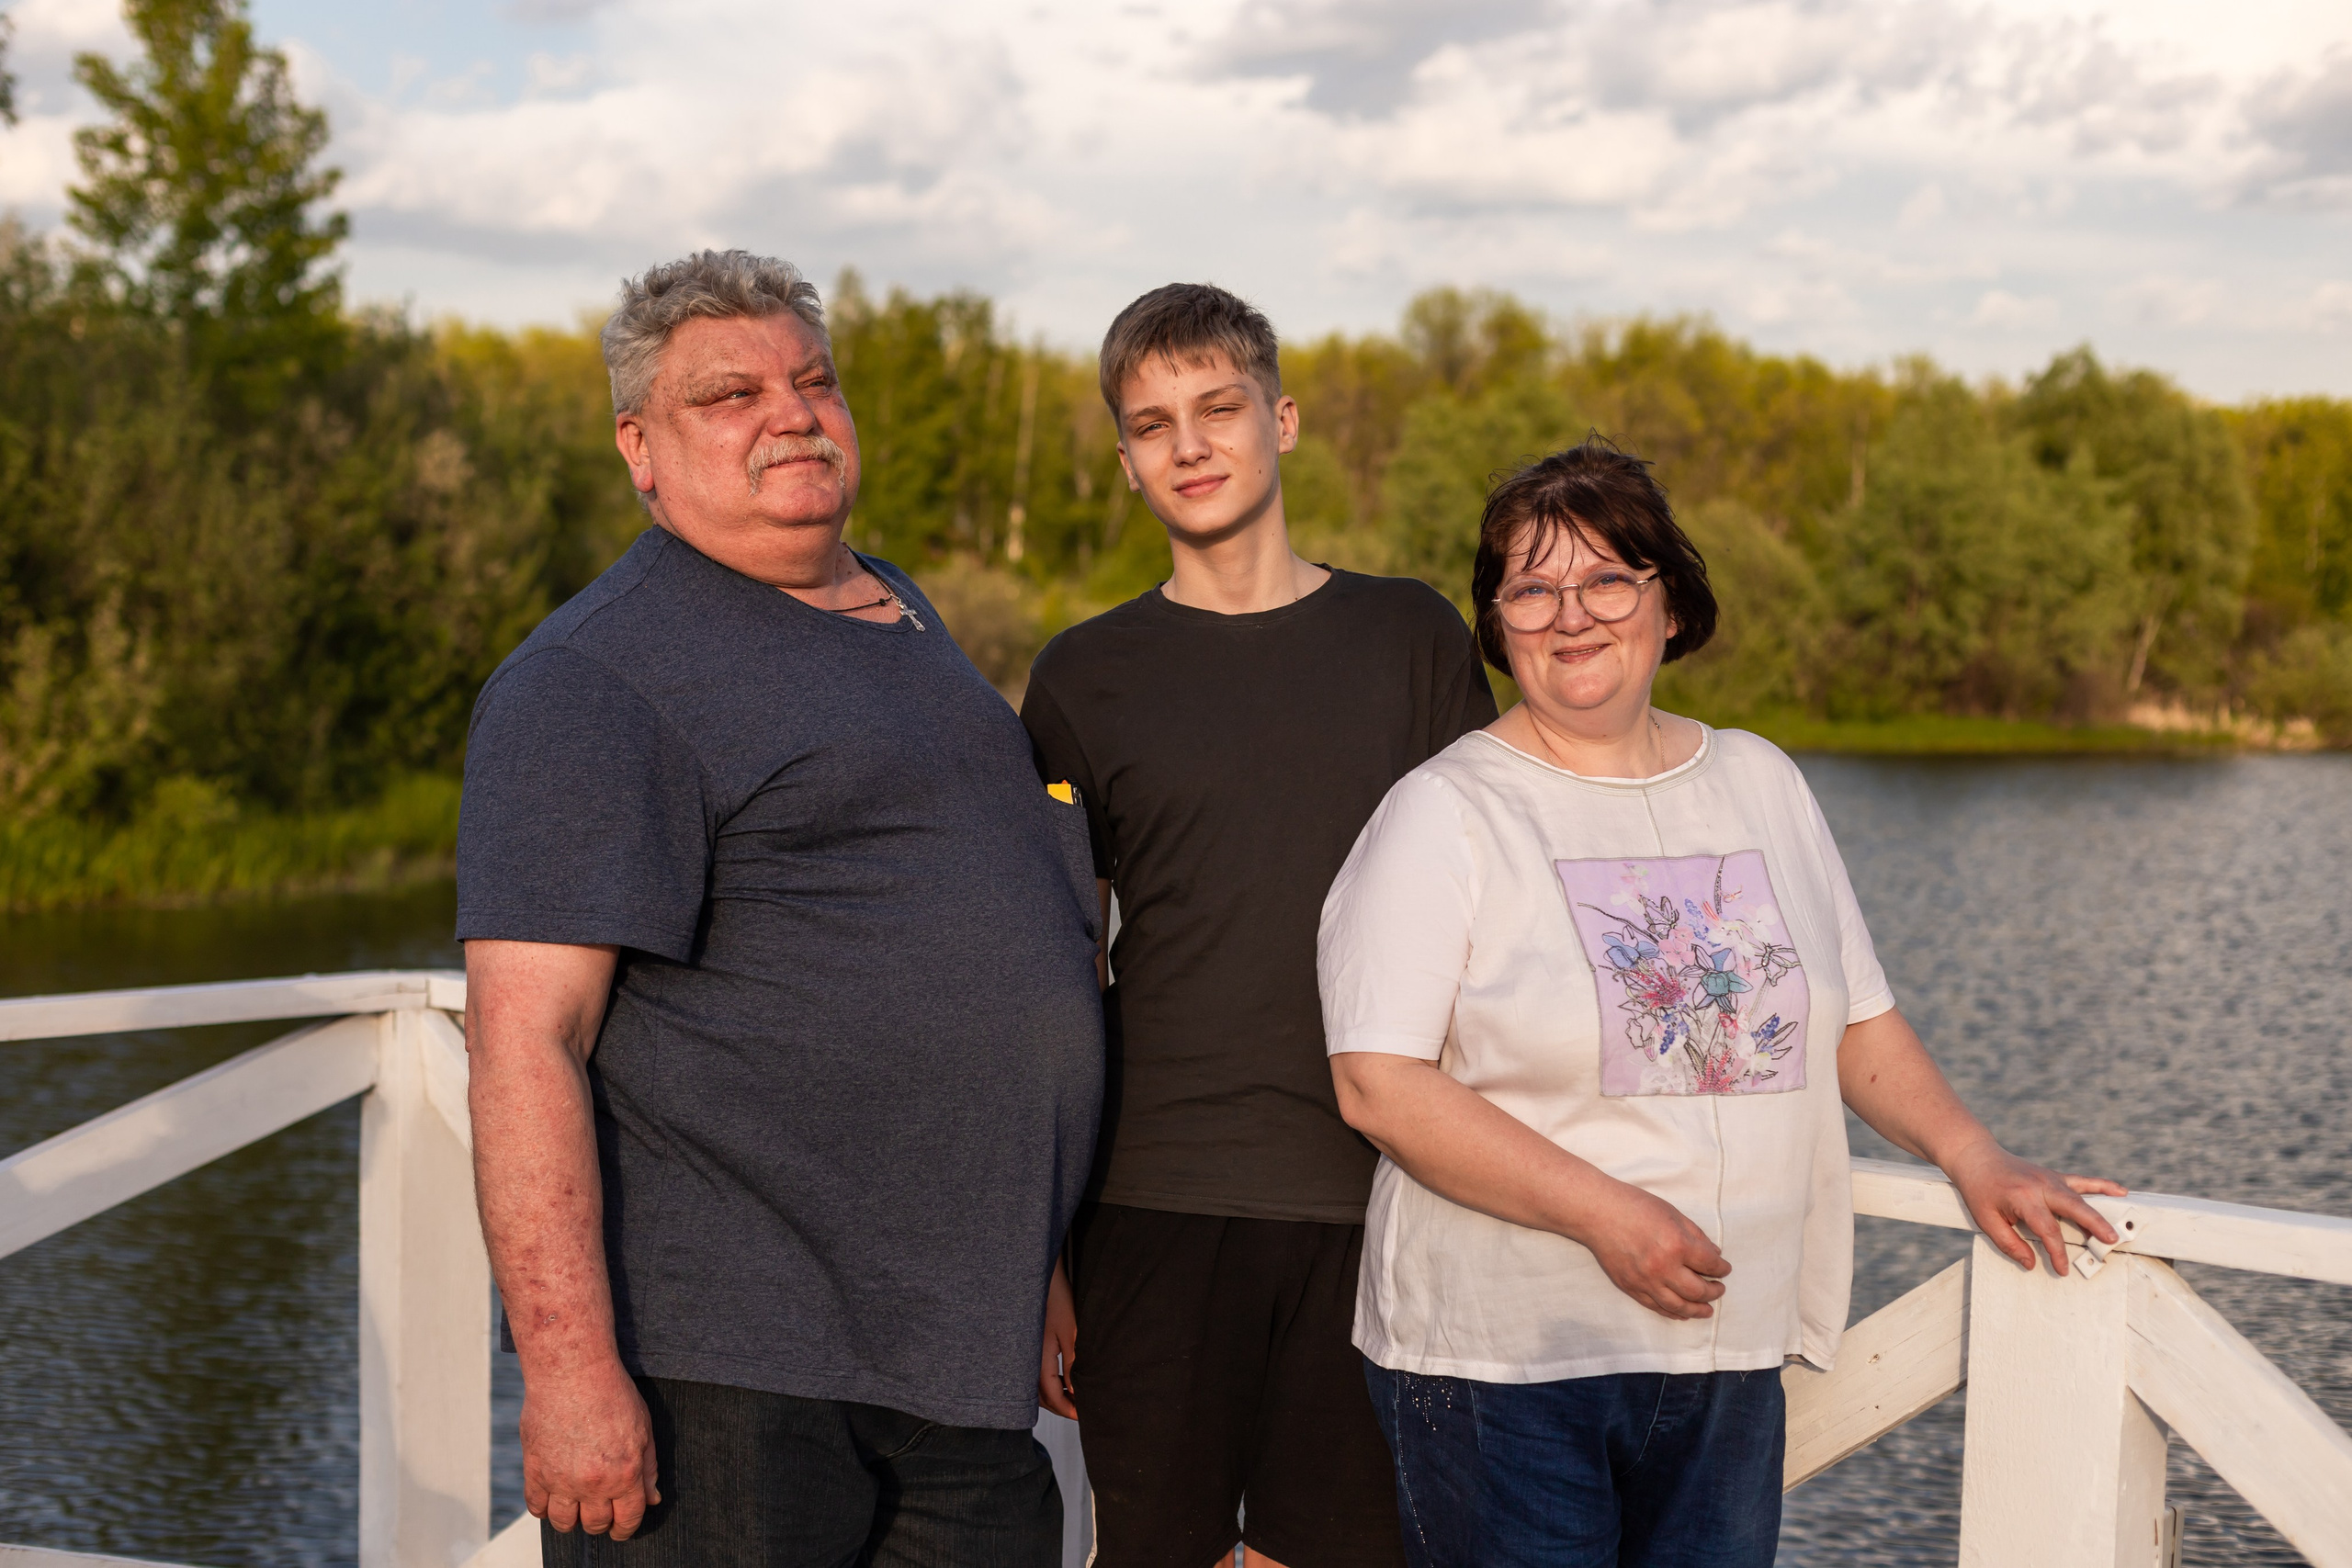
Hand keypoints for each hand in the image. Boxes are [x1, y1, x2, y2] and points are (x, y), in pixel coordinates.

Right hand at [522, 1360, 660, 1538]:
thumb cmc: (612, 1394)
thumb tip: (652, 1499)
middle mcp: (594, 1484)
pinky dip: (544, 1508)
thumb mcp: (643, 1429)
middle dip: (601, 1523)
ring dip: (572, 1520)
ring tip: (575, 1507)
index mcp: (625, 1474)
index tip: (621, 1527)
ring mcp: (561, 1480)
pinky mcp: (535, 1470)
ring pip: (564, 1524)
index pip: (628, 1519)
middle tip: (599, 1512)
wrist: (573, 1371)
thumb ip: (648, 1468)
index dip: (626, 1528)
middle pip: (596, 1525)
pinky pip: (536, 1507)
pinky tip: (552, 1497)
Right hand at [1038, 1257, 1077, 1418]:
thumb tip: (1077, 1392)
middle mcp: (1026, 1360)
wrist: (1038, 1276)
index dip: (1067, 1409)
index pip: (1051, 1396)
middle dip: (1059, 1407)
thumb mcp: (1070, 1332)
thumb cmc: (1055, 1298)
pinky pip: (1033, 1375)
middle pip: (1040, 1397)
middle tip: (1079, 1411)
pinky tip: (1061, 1380)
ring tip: (1073, 1397)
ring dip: (1053, 1396)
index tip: (1082, 1416)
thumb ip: (1073, 1363)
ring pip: (1035, 1388)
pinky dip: (1047, 1384)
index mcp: (1037, 1358)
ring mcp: (1024, 1354)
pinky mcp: (1026, 1348)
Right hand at [1577, 1182, 1730, 1320]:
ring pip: (1679, 1306)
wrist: (1597, 1213)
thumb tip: (1714, 1254)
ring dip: (1697, 1310)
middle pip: (1698, 1291)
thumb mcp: (1672, 1213)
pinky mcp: (1631, 1288)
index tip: (1725, 1269)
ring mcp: (1646, 1281)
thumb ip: (1696, 1235)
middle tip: (1719, 1289)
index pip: (1710, 1265)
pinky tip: (1682, 1313)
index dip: (1722, 1268)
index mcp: (1678, 1244)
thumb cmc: (1635, 1206)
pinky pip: (1656, 1307)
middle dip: (1714, 1292)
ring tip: (1707, 1310)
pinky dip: (1673, 1313)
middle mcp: (1663, 1267)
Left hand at [1941, 1137, 2127, 1276]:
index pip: (2048, 1229)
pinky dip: (2102, 1185)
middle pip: (2073, 1207)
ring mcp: (2050, 1179)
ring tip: (2120, 1226)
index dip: (2057, 1252)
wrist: (1976, 1158)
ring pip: (2081, 1195)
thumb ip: (2009, 1244)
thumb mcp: (1986, 1220)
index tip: (2062, 1270)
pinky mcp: (2054, 1176)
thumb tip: (2031, 1264)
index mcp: (2023, 1198)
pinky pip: (2082, 1181)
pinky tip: (2121, 1191)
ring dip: (2101, 1211)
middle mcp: (2041, 1186)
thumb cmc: (1979, 1190)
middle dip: (2093, 1225)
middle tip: (2110, 1243)